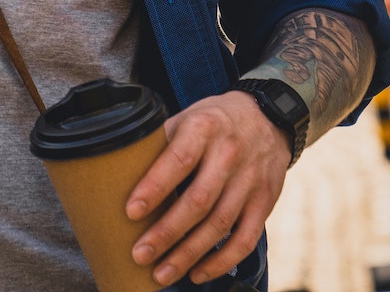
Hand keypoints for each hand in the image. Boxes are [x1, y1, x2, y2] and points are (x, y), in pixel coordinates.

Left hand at [125, 90, 290, 285]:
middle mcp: (229, 154)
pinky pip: (245, 239)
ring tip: (161, 273)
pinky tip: (197, 273)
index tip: (131, 212)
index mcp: (204, 128)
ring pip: (219, 225)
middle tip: (140, 254)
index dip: (154, 188)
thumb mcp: (187, 117)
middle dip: (167, 233)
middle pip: (198, 201)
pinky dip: (221, 262)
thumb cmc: (214, 121)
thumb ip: (161, 143)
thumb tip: (121, 173)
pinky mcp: (264, 202)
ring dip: (188, 254)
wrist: (268, 117)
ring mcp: (250, 181)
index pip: (178, 161)